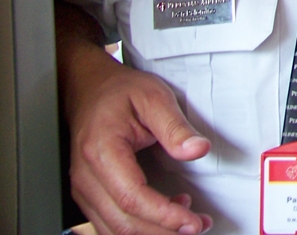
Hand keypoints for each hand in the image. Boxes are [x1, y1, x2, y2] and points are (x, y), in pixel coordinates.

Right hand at [57, 1, 212, 234]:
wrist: (90, 89)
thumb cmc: (119, 93)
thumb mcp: (154, 97)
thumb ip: (175, 127)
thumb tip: (198, 150)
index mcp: (102, 151)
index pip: (132, 197)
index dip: (164, 215)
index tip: (193, 221)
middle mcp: (86, 176)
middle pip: (123, 221)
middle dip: (163, 230)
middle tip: (198, 225)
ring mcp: (84, 189)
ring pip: (114, 228)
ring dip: (152, 233)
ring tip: (187, 221)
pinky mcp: (89, 195)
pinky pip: (110, 223)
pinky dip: (138, 228)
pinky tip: (164, 217)